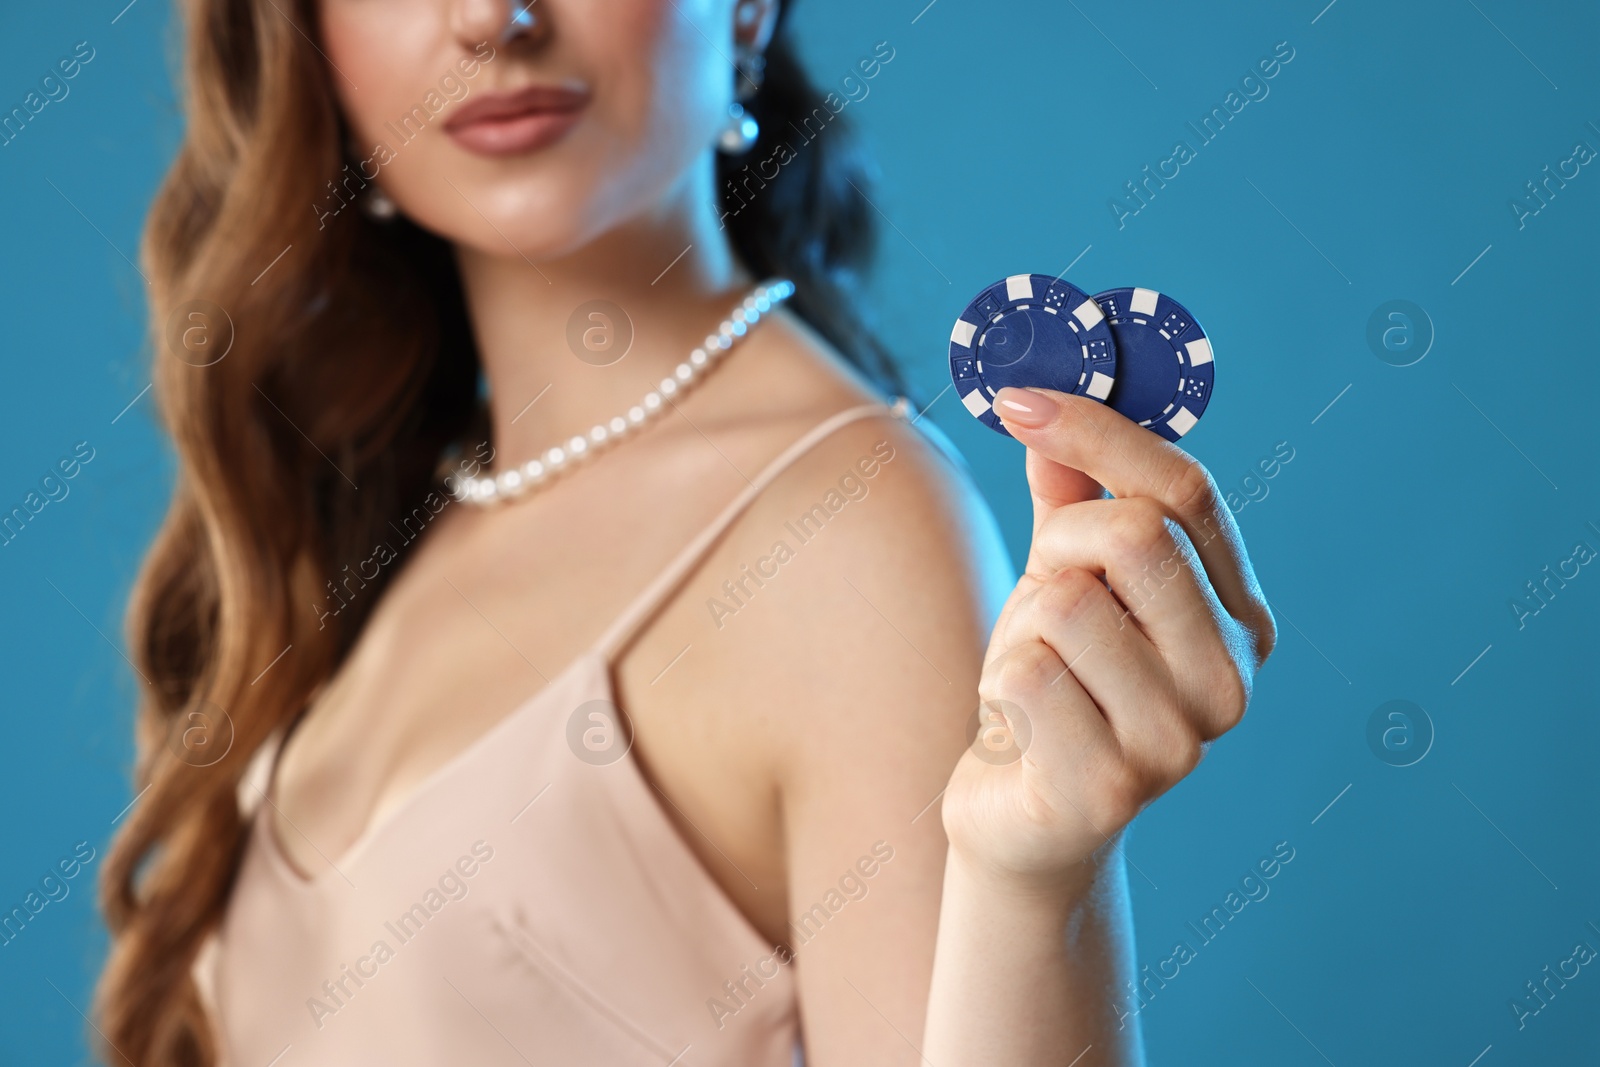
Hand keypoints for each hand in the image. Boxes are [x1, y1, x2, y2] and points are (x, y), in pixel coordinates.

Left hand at [942, 386, 1275, 891]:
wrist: (1023, 822)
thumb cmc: (1054, 688)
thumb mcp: (1063, 582)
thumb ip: (1070, 499)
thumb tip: (1046, 403)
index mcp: (1238, 619)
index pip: (1185, 491)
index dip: (1098, 431)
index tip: (1016, 399)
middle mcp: (1230, 682)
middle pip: (1133, 534)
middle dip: (1058, 551)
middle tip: (1042, 603)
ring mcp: (1178, 745)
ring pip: (1065, 602)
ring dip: (1021, 629)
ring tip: (1034, 680)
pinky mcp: (1109, 792)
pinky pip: (1023, 674)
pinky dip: (998, 684)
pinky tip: (1018, 730)